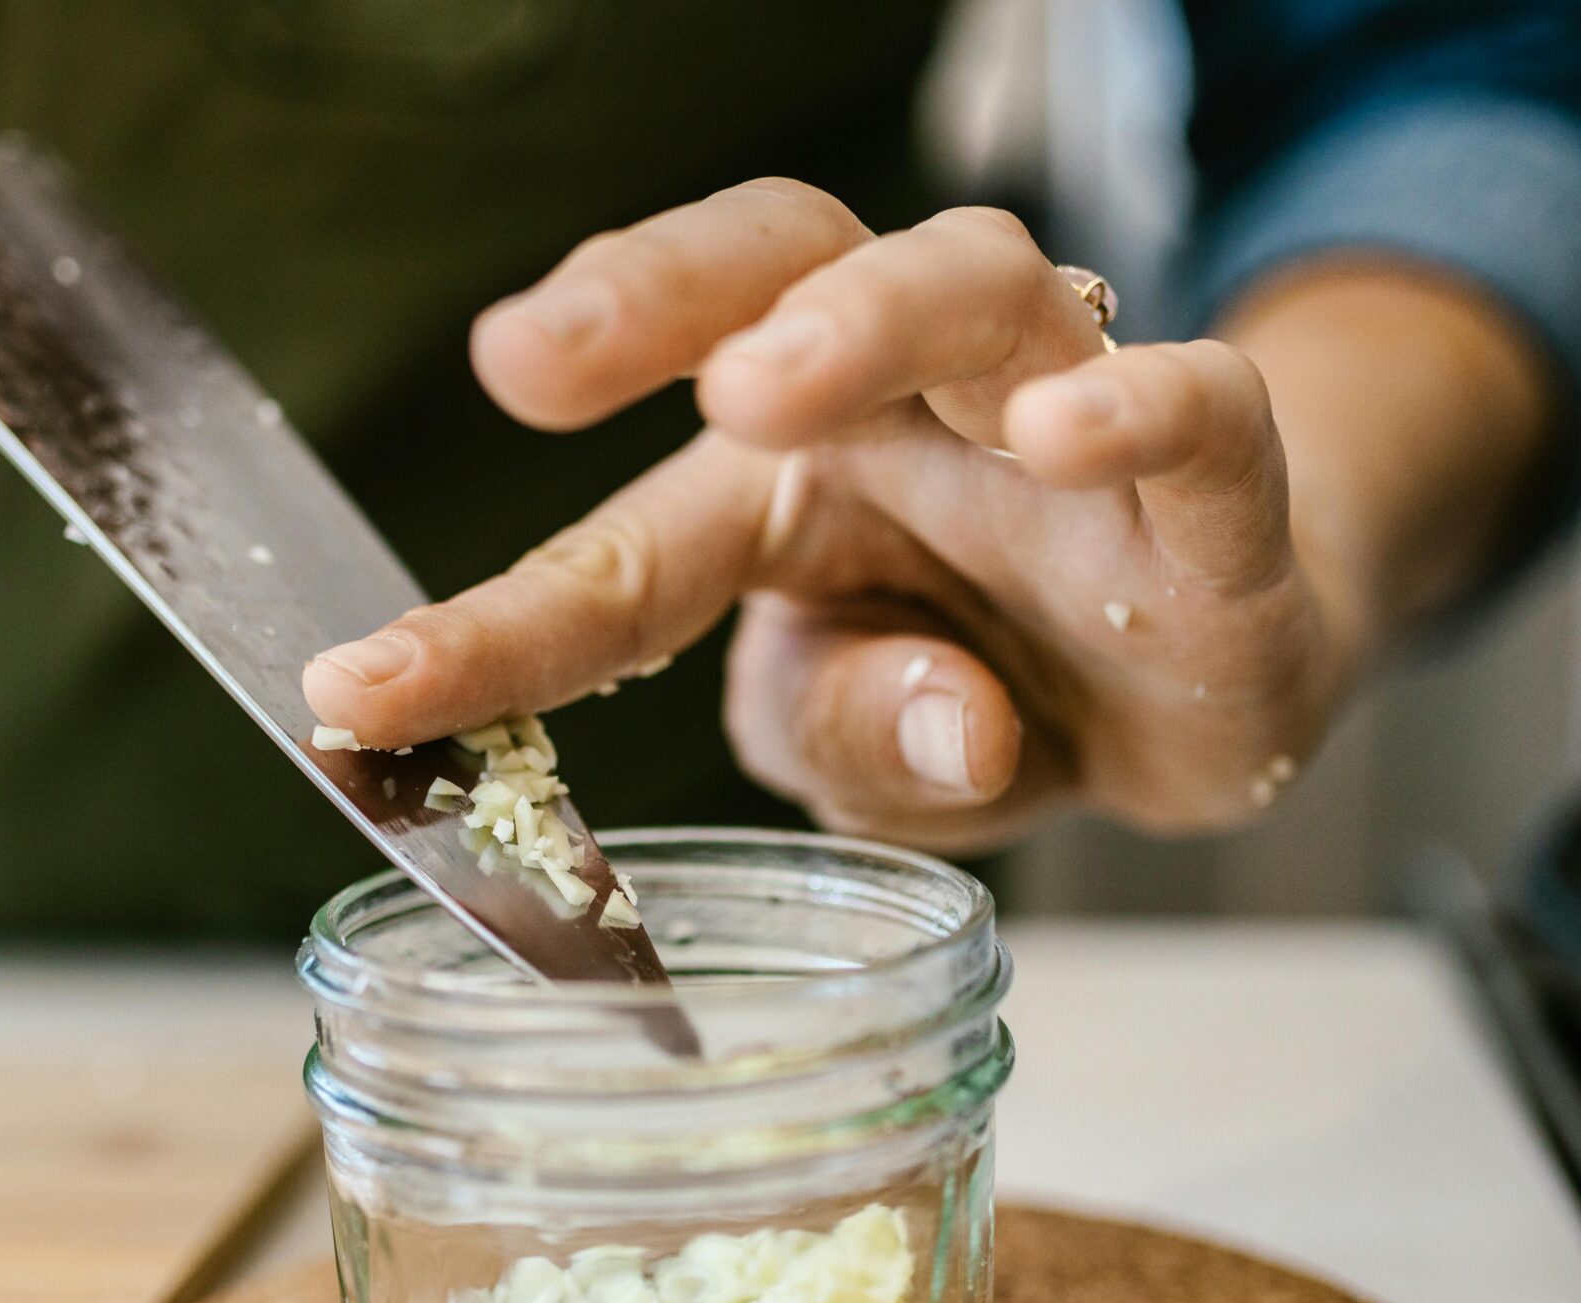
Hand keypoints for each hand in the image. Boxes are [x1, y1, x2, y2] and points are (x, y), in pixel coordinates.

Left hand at [303, 178, 1362, 851]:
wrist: (1214, 695)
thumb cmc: (1008, 690)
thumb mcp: (874, 754)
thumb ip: (855, 737)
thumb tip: (951, 721)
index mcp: (783, 493)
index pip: (625, 545)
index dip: (490, 621)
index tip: (359, 690)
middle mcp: (908, 416)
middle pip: (779, 269)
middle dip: (649, 294)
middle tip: (528, 357)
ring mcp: (1063, 429)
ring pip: (971, 289)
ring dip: (861, 320)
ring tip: (764, 384)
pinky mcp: (1221, 486)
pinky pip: (1202, 407)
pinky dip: (1141, 402)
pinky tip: (1072, 427)